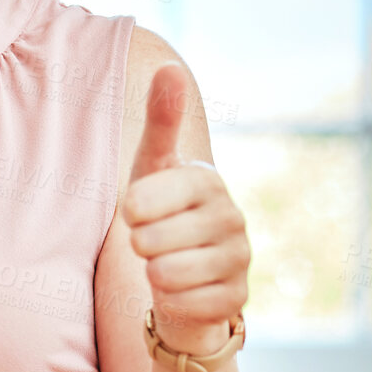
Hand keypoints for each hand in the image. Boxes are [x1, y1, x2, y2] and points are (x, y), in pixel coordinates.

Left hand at [124, 62, 250, 356]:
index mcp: (207, 181)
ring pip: (167, 274)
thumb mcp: (152, 165)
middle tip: (153, 240)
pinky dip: (172, 300)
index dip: (131, 210)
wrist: (183, 271)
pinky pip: (185, 304)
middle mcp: (232, 217)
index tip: (138, 210)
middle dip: (139, 245)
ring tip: (164, 262)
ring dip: (153, 273)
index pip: (141, 200)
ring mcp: (240, 259)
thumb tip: (170, 67)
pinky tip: (181, 288)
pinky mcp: (238, 298)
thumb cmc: (161, 210)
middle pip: (149, 240)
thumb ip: (161, 120)